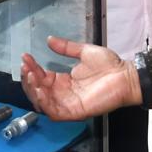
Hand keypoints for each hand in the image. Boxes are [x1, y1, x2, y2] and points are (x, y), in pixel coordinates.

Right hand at [20, 36, 141, 120]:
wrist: (126, 75)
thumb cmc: (110, 65)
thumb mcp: (84, 52)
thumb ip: (66, 47)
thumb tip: (50, 39)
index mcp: (65, 81)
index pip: (42, 77)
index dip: (32, 68)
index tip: (25, 56)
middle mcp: (64, 94)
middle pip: (38, 91)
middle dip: (29, 79)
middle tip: (25, 66)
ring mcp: (69, 104)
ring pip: (43, 103)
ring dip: (33, 91)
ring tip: (31, 76)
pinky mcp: (75, 111)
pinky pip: (55, 112)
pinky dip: (45, 103)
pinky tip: (40, 89)